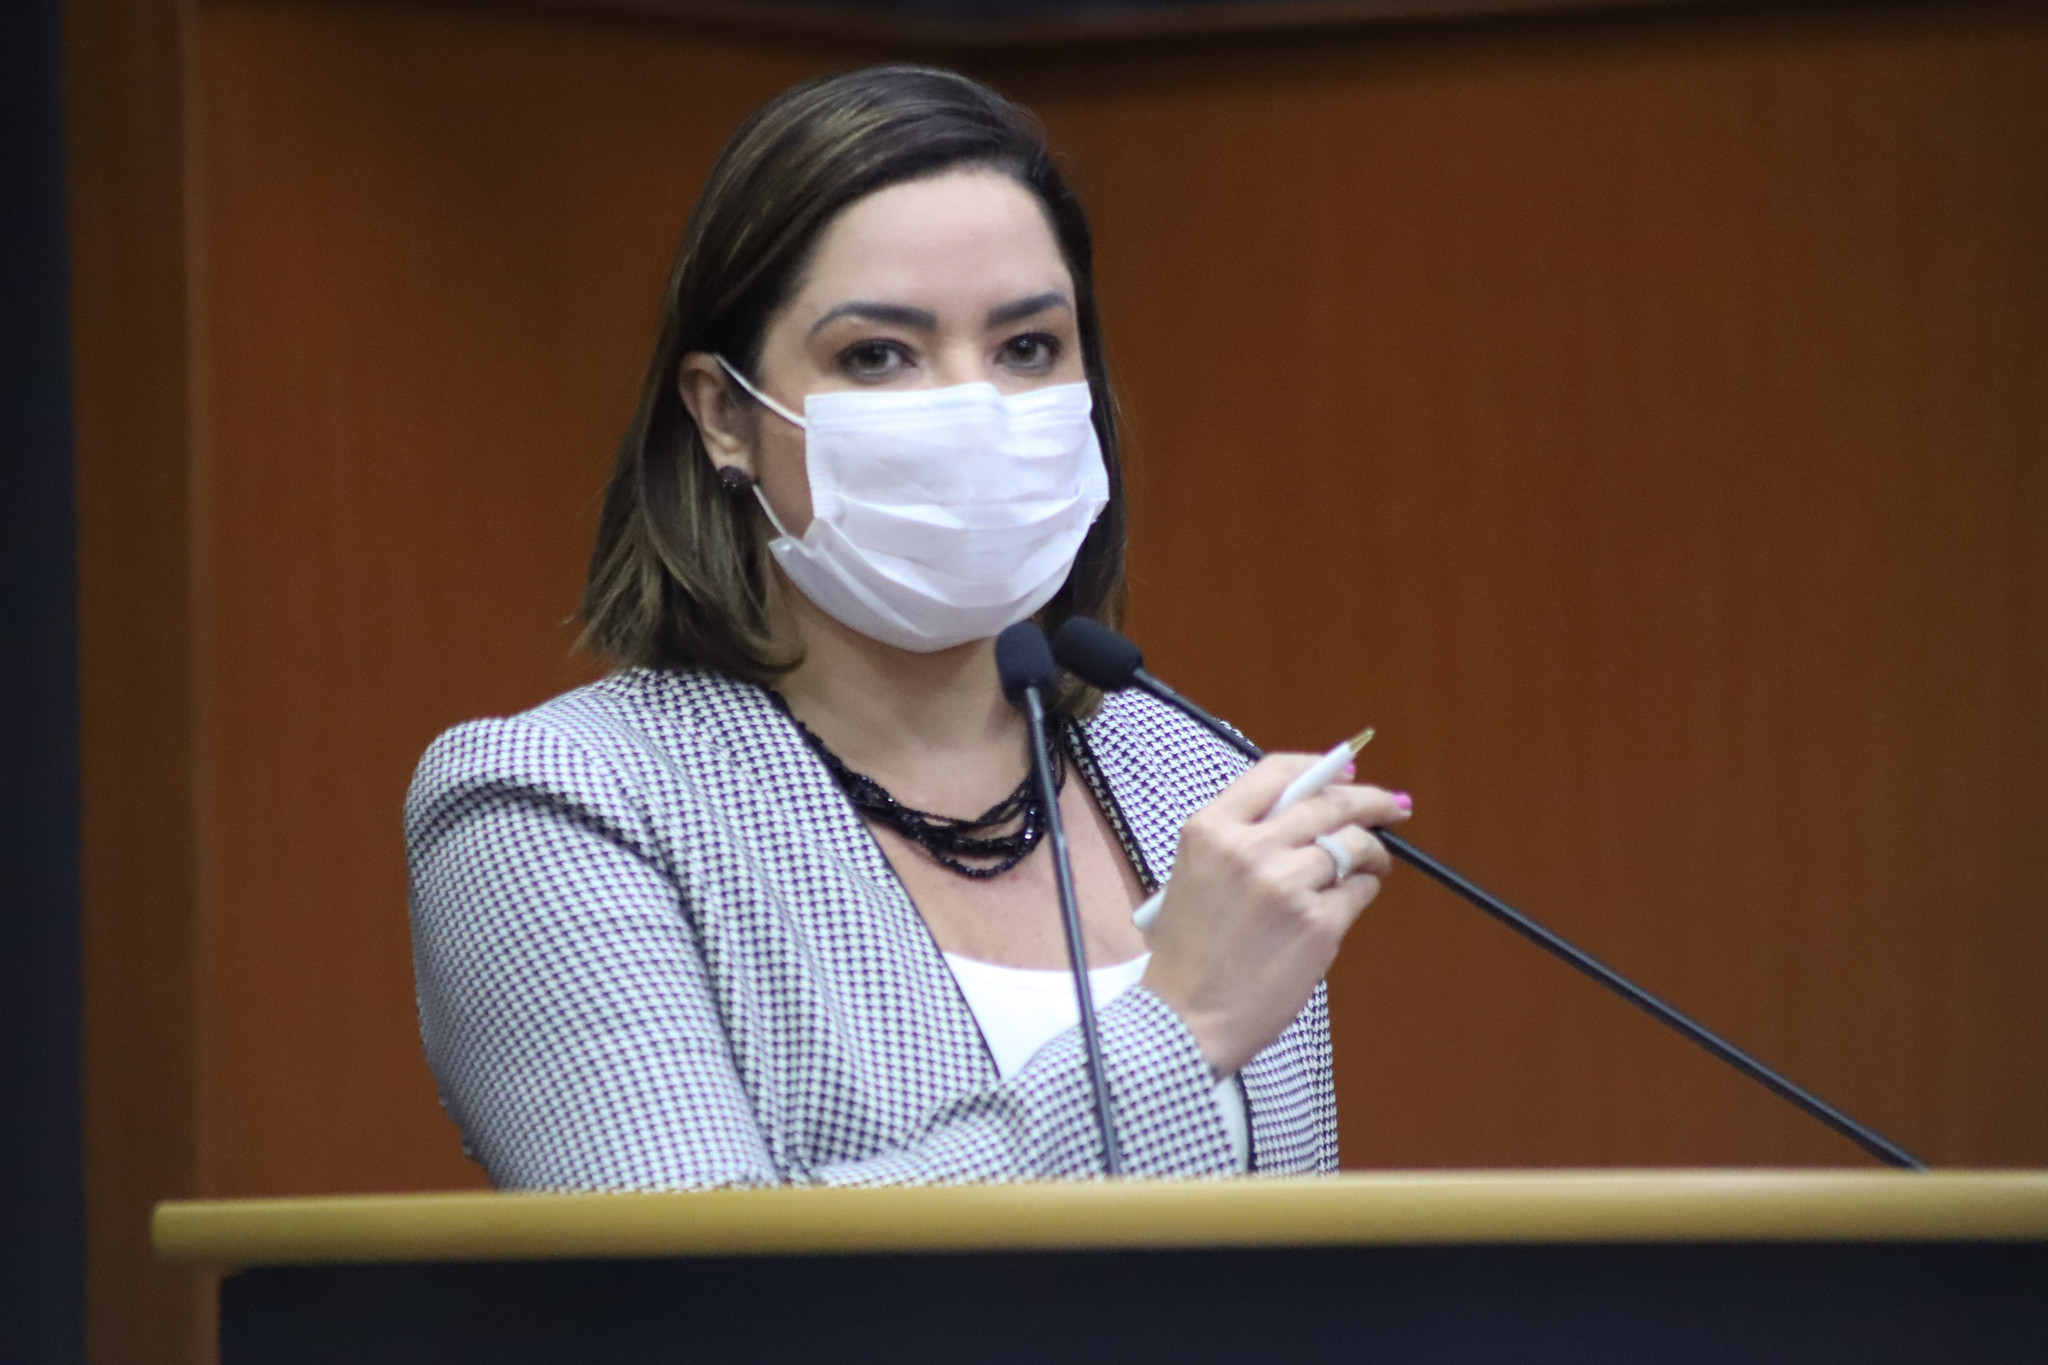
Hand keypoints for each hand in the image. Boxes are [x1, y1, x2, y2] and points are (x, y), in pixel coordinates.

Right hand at [1140, 755, 1410, 1075]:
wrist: (1185, 1017)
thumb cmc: (1189, 954)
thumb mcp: (1195, 874)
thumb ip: (1241, 837)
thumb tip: (1308, 811)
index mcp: (1210, 830)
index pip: (1275, 772)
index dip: (1320, 767)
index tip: (1346, 772)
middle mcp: (1248, 849)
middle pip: (1327, 803)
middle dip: (1370, 801)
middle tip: (1392, 806)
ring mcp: (1286, 885)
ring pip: (1352, 845)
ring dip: (1371, 853)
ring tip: (1372, 864)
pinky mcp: (1317, 923)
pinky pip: (1360, 890)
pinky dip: (1365, 890)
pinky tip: (1350, 901)